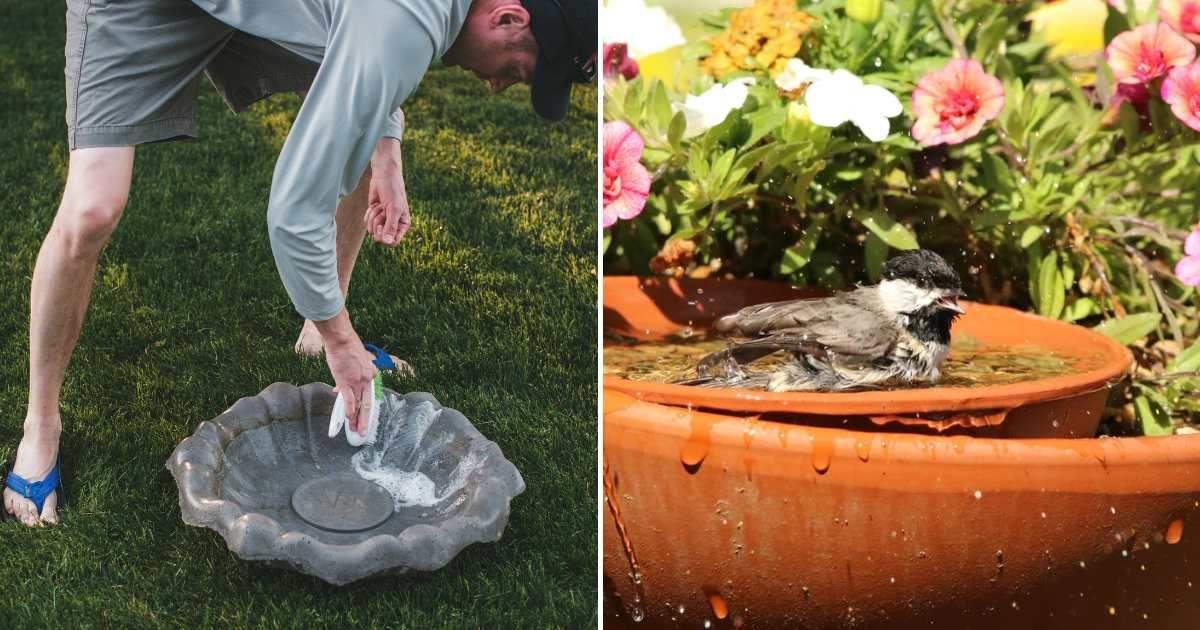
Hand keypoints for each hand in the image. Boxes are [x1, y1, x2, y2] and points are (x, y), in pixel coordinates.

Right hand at [316, 312, 376, 436]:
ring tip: (356, 431)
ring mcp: (358, 382)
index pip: (370, 396)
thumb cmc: (346, 347)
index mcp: (371, 374)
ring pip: (359, 405)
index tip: (365, 418)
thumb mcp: (356, 361)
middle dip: (365, 420)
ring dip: (357, 420)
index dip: (367, 408)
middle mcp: (367, 380)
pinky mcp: (346, 382)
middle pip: (368, 404)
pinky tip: (349, 420)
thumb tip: (338, 390)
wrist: (342, 339)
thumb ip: (351, 376)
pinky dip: (349, 411)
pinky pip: (349, 400)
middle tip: (363, 431)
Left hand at [365, 138, 410, 246]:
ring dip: (373, 216)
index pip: (393, 242)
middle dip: (378, 224)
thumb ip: (390, 226)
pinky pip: (367, 222)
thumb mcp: (393, 209)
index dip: (386, 237)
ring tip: (380, 206)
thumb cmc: (393, 191)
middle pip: (381, 237)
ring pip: (372, 229)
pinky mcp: (374, 215)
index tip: (382, 227)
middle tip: (382, 213)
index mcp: (402, 225)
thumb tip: (388, 242)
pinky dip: (369, 213)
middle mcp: (393, 225)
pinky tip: (376, 204)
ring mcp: (383, 221)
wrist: (384, 176)